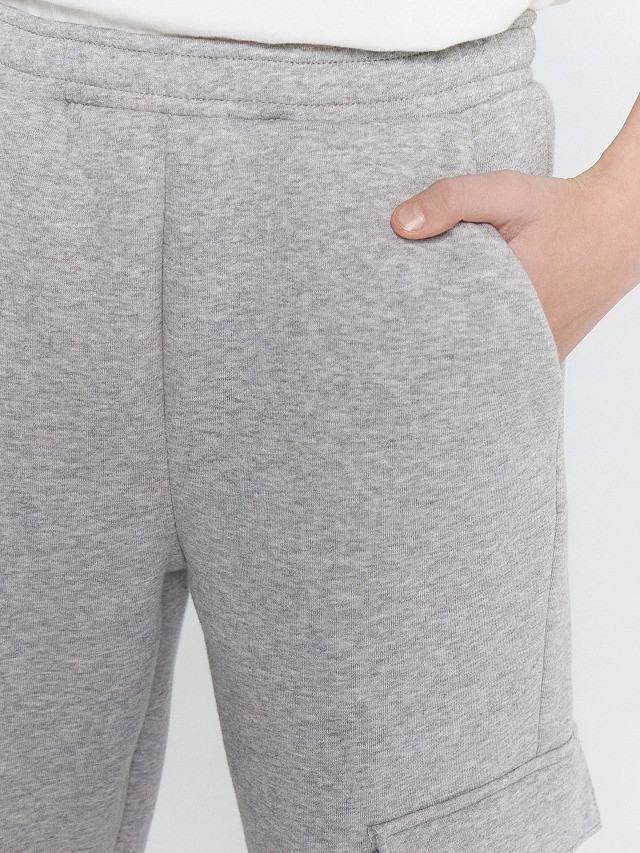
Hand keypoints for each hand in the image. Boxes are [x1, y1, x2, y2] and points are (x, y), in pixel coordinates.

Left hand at [389, 161, 639, 363]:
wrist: (624, 221)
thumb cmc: (564, 208)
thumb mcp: (504, 192)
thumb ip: (452, 200)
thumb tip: (400, 224)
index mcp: (508, 306)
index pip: (446, 338)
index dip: (419, 332)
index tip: (398, 326)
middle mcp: (530, 337)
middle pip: (467, 354)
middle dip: (440, 343)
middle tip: (410, 332)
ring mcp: (546, 348)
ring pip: (492, 361)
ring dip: (469, 348)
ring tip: (441, 331)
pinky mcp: (556, 348)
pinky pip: (516, 360)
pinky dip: (496, 348)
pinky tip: (479, 330)